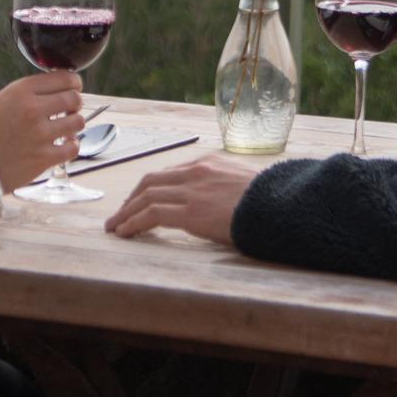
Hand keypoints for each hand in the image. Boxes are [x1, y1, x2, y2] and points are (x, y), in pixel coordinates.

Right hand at [0, 72, 83, 189]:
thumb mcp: (5, 98)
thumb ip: (32, 92)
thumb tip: (63, 87)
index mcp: (22, 91)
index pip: (65, 78)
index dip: (74, 83)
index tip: (73, 88)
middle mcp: (32, 110)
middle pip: (74, 98)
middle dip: (75, 104)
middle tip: (69, 110)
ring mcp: (39, 134)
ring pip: (78, 122)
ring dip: (73, 125)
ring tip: (64, 129)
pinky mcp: (43, 158)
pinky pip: (73, 147)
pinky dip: (71, 145)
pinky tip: (63, 145)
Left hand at [105, 155, 263, 245]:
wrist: (281, 207)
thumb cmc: (269, 201)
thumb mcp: (243, 185)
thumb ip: (223, 188)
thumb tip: (216, 204)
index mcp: (209, 163)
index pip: (168, 173)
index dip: (148, 188)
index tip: (138, 201)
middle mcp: (196, 172)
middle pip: (150, 181)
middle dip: (131, 198)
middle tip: (120, 214)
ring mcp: (192, 190)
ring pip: (146, 197)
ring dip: (126, 213)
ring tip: (115, 227)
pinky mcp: (191, 211)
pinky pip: (151, 214)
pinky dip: (133, 222)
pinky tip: (125, 232)